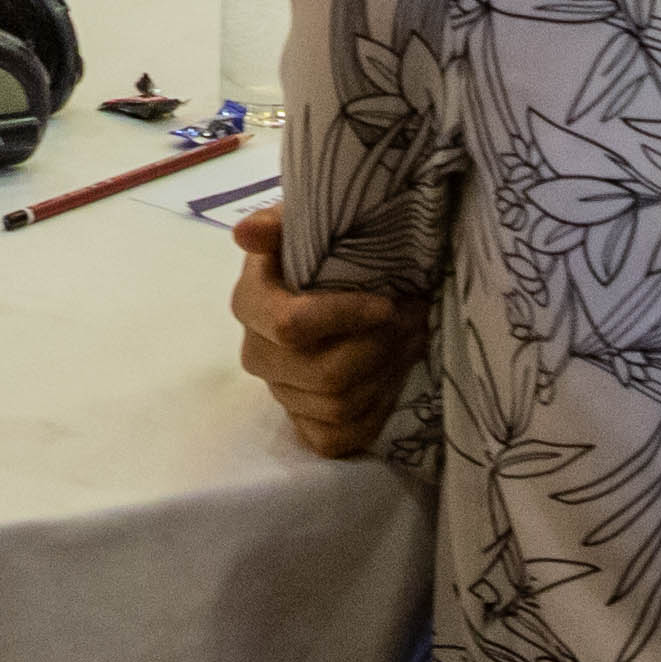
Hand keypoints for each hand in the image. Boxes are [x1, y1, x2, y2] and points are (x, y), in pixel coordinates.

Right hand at [226, 208, 422, 458]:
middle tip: (414, 317)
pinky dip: (373, 414)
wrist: (333, 275)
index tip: (388, 302)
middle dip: (381, 348)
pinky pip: (335, 440)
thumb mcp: (301, 221)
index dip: (347, 318)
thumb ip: (276, 223)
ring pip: (338, 407)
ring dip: (387, 374)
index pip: (292, 327)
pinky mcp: (302, 419)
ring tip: (412, 338)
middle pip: (324, 375)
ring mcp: (280, 391)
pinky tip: (392, 378)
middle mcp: (257, 354)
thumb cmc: (322, 245)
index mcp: (250, 304)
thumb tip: (246, 234)